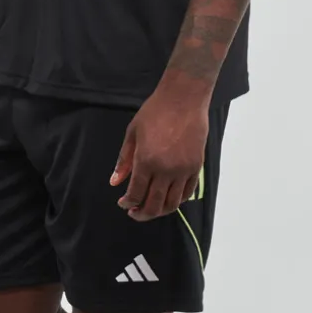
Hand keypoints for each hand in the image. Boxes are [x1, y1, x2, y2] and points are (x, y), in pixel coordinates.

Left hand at [110, 85, 208, 221]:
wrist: (184, 99)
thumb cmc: (155, 112)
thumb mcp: (132, 134)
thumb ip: (124, 161)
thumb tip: (115, 182)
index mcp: (146, 161)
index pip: (136, 194)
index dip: (128, 203)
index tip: (123, 203)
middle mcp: (166, 170)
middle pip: (154, 205)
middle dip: (142, 214)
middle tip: (135, 212)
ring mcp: (183, 170)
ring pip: (172, 204)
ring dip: (160, 211)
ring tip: (151, 207)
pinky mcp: (196, 167)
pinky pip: (187, 193)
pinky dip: (177, 200)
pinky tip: (168, 198)